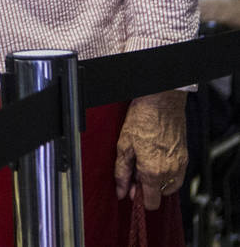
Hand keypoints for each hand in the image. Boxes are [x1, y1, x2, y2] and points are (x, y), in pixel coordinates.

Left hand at [114, 90, 187, 209]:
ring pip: (169, 186)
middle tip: (137, 170)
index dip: (140, 198)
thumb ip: (122, 172)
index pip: (151, 202)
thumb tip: (120, 191)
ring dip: (158, 180)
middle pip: (159, 194)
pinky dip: (168, 173)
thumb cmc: (142, 119)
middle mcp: (169, 172)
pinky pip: (178, 175)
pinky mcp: (185, 158)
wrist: (161, 102)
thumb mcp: (124, 145)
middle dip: (148, 187)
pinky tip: (157, 158)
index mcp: (152, 172)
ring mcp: (180, 165)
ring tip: (147, 162)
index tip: (133, 188)